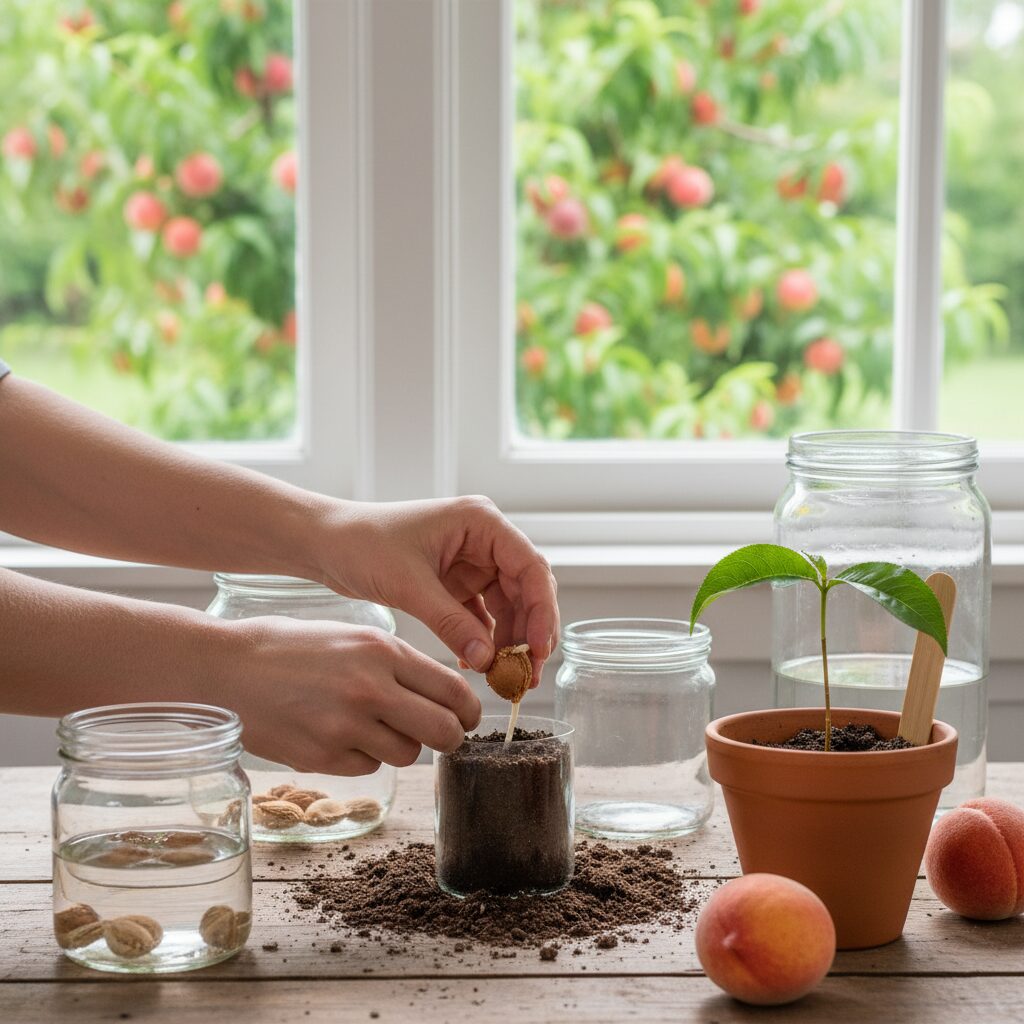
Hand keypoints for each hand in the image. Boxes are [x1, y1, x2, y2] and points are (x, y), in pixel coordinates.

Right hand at [225, 617, 481, 774]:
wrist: (224, 669)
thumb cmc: (290, 646)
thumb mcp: (352, 636)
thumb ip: (398, 663)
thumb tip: (443, 693)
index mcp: (382, 651)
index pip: (454, 690)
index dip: (470, 709)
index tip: (468, 716)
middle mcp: (370, 689)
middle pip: (444, 732)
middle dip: (451, 737)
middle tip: (444, 735)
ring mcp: (344, 727)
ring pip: (408, 754)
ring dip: (402, 745)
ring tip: (375, 726)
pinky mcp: (321, 758)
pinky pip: (369, 767)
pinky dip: (364, 756)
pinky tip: (341, 734)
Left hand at [317, 496, 558, 683]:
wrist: (325, 544)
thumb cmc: (362, 544)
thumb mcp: (409, 585)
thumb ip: (452, 623)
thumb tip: (489, 661)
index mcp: (481, 522)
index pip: (530, 567)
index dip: (542, 609)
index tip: (539, 648)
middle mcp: (483, 539)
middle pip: (526, 590)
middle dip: (529, 633)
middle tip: (527, 676)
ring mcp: (472, 562)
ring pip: (509, 606)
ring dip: (510, 641)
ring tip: (506, 679)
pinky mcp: (457, 583)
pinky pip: (483, 616)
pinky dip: (484, 640)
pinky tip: (478, 665)